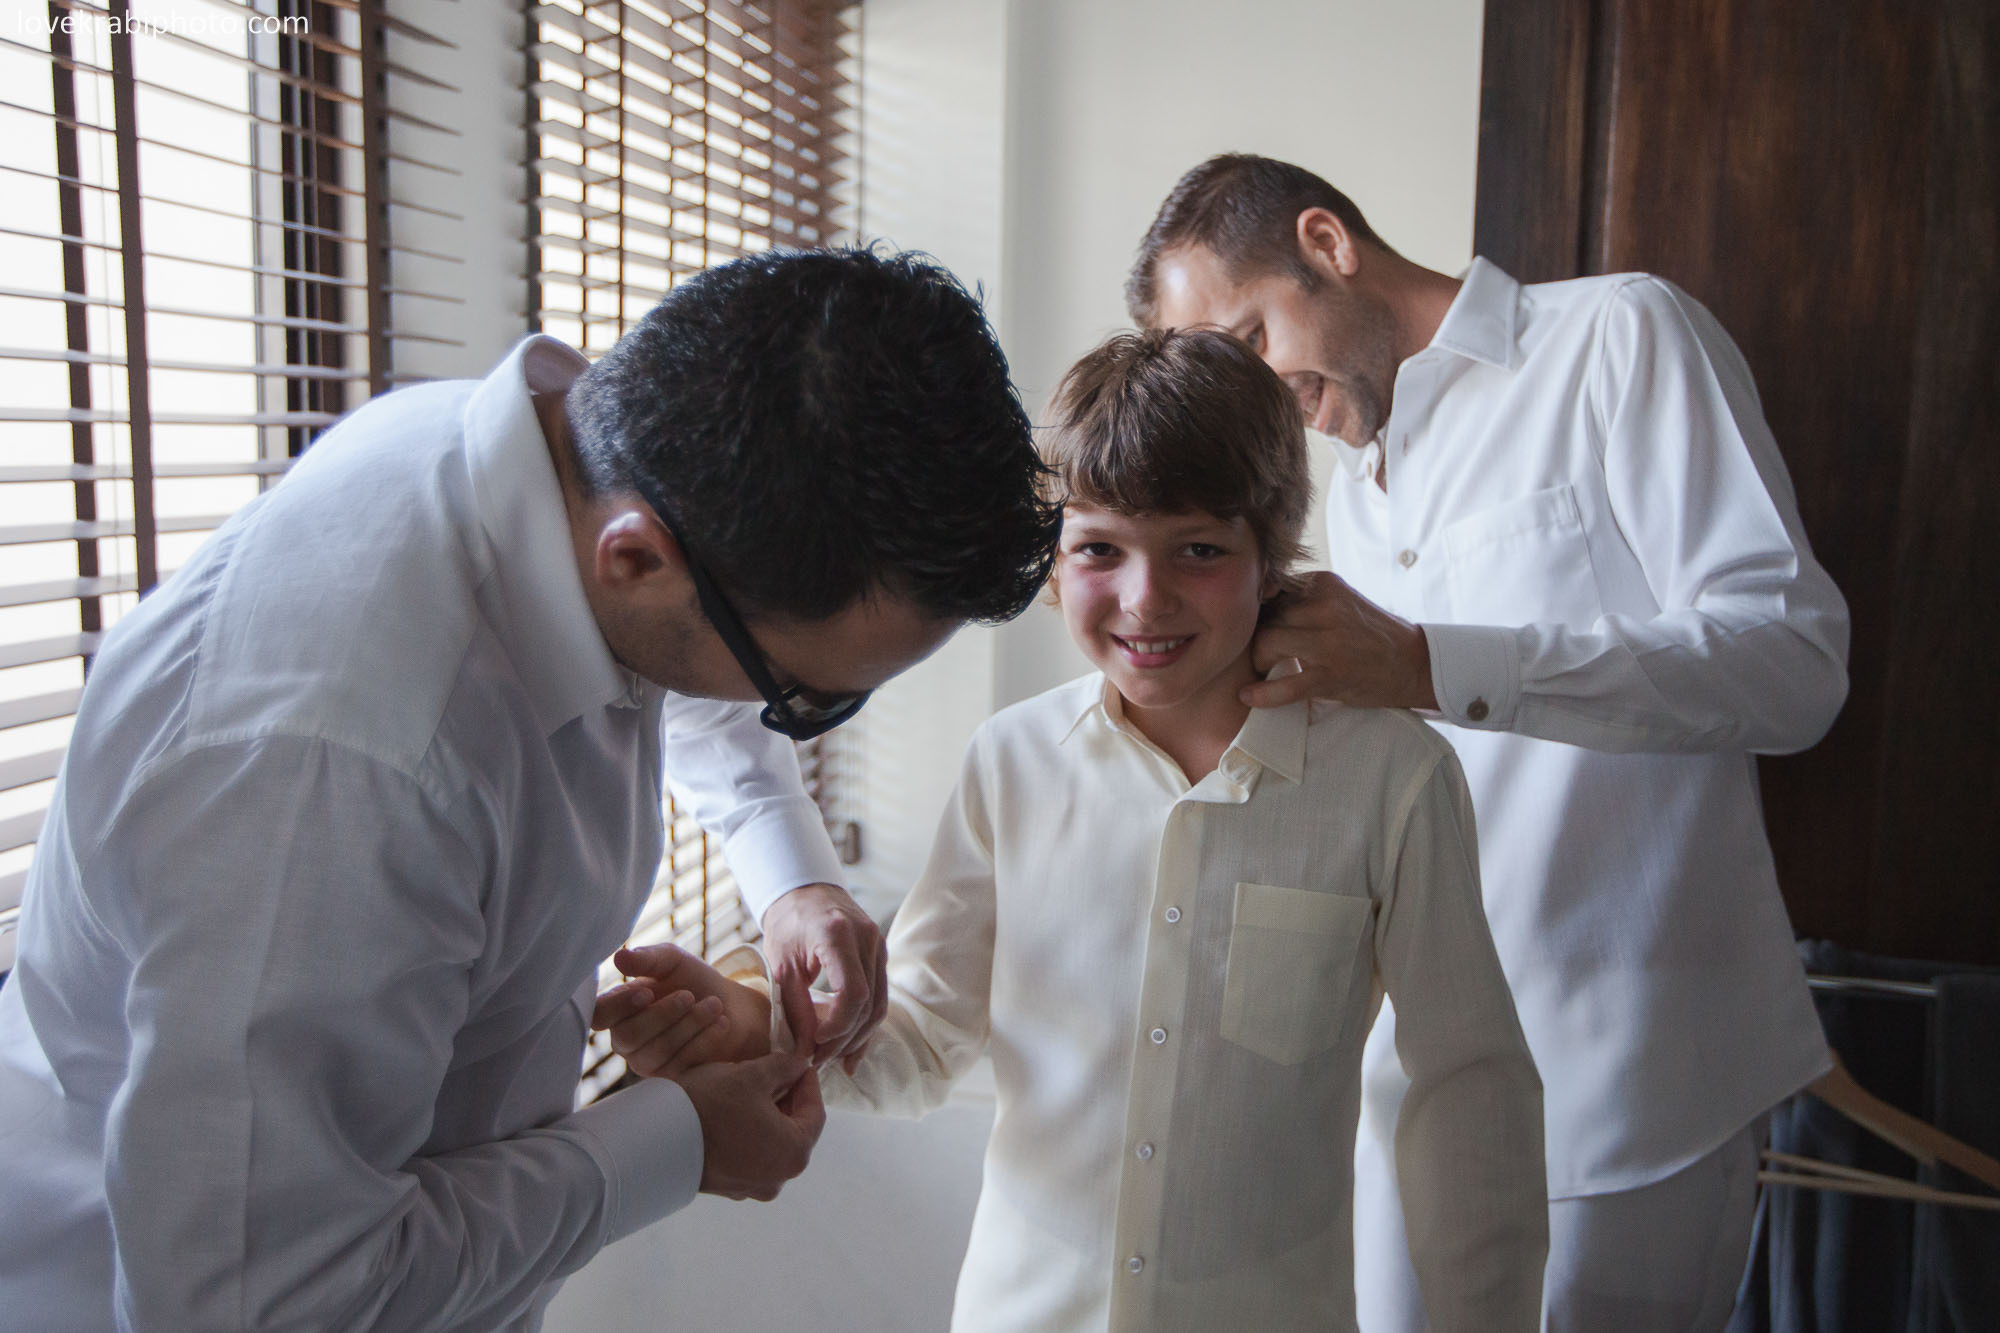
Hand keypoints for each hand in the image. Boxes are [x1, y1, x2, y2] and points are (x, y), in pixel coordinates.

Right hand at [594, 944, 769, 1074]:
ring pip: (656, 1051)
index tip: (647, 992)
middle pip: (628, 1036)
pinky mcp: (672, 1078)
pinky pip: (680, 1065)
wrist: (734, 1007)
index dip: (618, 1007)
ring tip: (714, 1004)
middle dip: (662, 1015)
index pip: (598, 1015)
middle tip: (689, 995)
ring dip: (688, 1025)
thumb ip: (647, 959)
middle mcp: (626, 1039)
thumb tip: (619, 957)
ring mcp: (647, 1062)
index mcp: (619, 1009)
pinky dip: (703, 1040)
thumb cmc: (695, 981)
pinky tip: (722, 1023)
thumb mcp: (673, 961)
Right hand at [676, 1050, 825, 1200]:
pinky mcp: (728, 1187)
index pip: (815, 1112)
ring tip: (750, 1088)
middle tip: (774, 1071)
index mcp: (794, 1153)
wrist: (654, 1141)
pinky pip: (749, 1155)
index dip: (807, 1082)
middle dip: (786, 1098)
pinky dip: (748, 1133)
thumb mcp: (752, 1075)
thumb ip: (784, 1067)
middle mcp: (778, 1178)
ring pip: (771, 1142)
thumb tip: (800, 1064)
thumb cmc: (709, 1105)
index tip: (797, 1063)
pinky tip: (731, 1111)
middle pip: (794, 1129)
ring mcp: (752, 1187)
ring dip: (766, 1115)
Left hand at [759, 883, 886, 1066]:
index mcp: (838, 935)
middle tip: (820, 1059)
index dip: (838, 1026)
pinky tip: (853, 1048)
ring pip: (879, 1004)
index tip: (816, 1043)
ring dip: (858, 1037)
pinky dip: (865, 1024)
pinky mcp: (880, 954)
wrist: (805, 891)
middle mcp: (866, 939)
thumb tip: (807, 1050)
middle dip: (845, 1039)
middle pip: (868, 1004)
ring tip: (834, 1058)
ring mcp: (878, 945)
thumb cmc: (788, 923)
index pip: (853, 993)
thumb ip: (796, 1006)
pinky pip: (879, 996)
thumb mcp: (782, 964)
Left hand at [1244, 570, 1439, 710]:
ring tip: (1264, 670)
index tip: (1255, 624)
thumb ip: (1303, 598)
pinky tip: (1248, 696)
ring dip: (1259, 661)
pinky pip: (1285, 685)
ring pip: (1268, 643)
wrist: (1413, 662)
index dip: (1259, 612)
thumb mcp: (1339, 601)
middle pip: (1266, 616)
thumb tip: (1254, 601)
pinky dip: (1263, 694)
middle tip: (1260, 651)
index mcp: (1325, 583)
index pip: (1271, 590)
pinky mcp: (1332, 675)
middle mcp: (1327, 607)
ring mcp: (1330, 642)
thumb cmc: (1369, 633)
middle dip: (1257, 636)